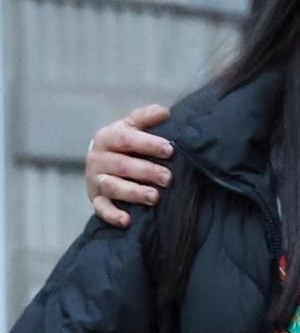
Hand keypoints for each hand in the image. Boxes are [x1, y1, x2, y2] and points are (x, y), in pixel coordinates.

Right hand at [86, 104, 174, 226]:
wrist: (103, 162)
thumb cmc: (126, 144)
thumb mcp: (133, 127)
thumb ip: (146, 117)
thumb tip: (165, 111)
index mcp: (107, 137)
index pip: (127, 139)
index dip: (148, 144)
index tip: (170, 150)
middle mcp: (98, 158)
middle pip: (122, 165)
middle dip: (146, 171)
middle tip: (168, 178)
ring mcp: (96, 180)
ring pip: (113, 186)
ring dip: (133, 192)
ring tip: (155, 197)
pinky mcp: (96, 199)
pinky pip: (102, 208)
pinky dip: (112, 215)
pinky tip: (127, 220)